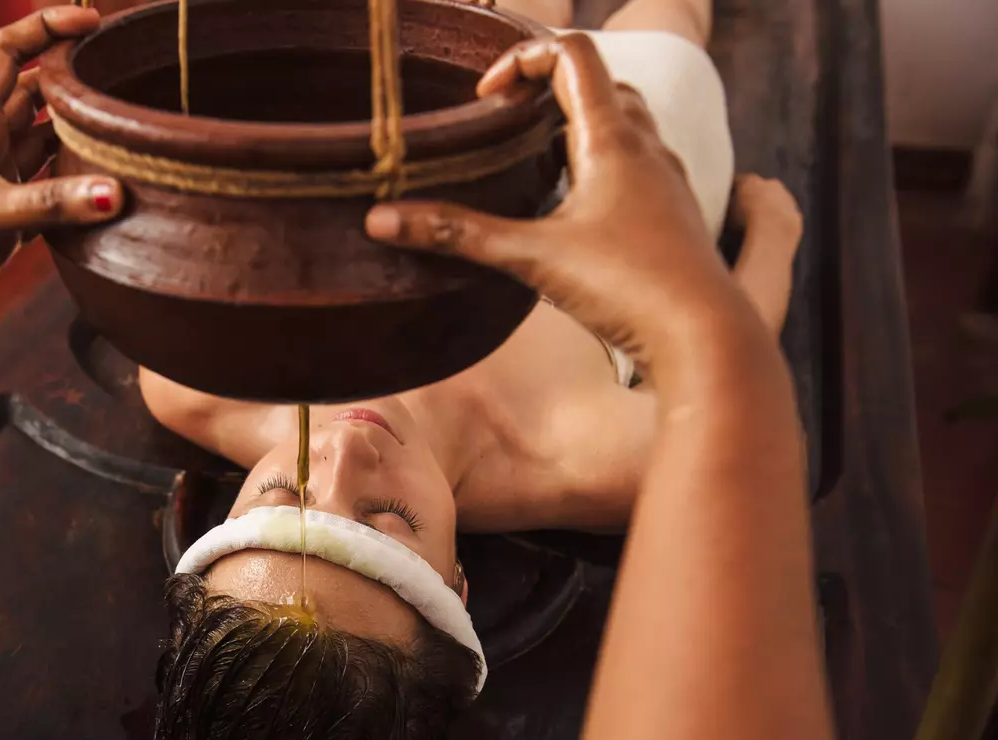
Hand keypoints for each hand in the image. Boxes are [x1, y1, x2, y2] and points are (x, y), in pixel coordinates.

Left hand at [0, 6, 121, 345]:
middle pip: (40, 95)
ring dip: (85, 140)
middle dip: (78, 81)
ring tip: (133, 134)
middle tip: (129, 74)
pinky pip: (56, 201)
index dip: (45, 27)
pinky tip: (112, 199)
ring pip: (52, 147)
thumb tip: (115, 192)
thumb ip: (49, 202)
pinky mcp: (9, 228)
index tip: (91, 19)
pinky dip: (82, 197)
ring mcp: (0, 187)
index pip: (9, 51)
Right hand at [364, 34, 798, 373]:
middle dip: (551, 86)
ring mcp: (667, 182)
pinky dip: (604, 162)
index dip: (524, 58)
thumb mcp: (531, 257)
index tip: (486, 97)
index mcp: (613, 139)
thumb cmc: (628, 288)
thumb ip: (456, 234)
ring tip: (537, 155)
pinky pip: (640, 165)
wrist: (705, 338)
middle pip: (602, 83)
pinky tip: (576, 204)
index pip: (573, 55)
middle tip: (507, 118)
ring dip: (582, 121)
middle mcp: (648, 149)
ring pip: (627, 122)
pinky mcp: (674, 217)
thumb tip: (380, 218)